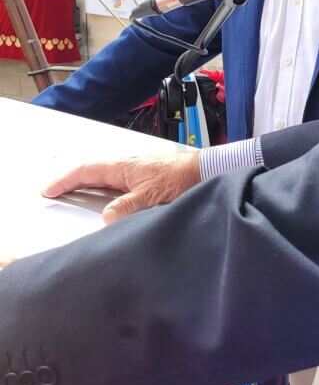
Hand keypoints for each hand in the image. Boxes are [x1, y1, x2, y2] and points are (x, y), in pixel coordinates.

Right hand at [42, 151, 201, 223]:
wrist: (204, 171)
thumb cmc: (180, 178)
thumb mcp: (151, 196)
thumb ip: (127, 207)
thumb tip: (106, 218)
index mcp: (121, 166)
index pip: (85, 171)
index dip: (65, 181)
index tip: (48, 190)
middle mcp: (125, 166)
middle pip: (91, 174)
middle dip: (71, 183)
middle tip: (55, 195)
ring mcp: (134, 172)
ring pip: (103, 179)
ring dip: (87, 188)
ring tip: (73, 198)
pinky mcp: (144, 179)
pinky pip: (116, 185)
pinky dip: (104, 192)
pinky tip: (105, 202)